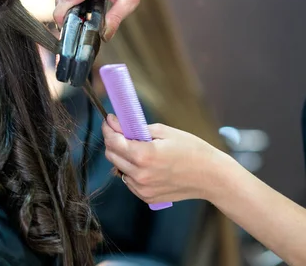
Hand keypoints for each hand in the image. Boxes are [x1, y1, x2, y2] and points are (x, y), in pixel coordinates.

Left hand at [102, 115, 221, 204]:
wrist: (210, 176)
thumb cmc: (191, 149)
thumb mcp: (164, 131)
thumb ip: (136, 128)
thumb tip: (115, 123)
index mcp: (144, 155)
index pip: (113, 141)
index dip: (108, 128)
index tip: (109, 120)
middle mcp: (140, 175)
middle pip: (111, 155)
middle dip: (113, 140)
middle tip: (123, 130)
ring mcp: (142, 189)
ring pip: (119, 168)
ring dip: (122, 155)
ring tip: (140, 147)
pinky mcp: (146, 197)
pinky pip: (129, 180)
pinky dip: (131, 169)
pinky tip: (147, 163)